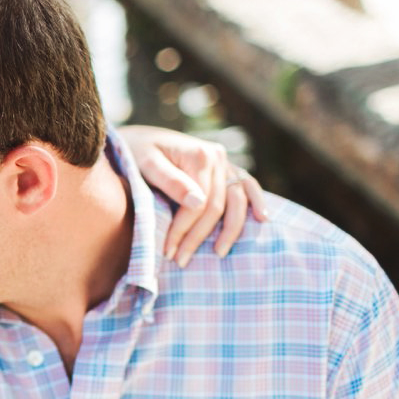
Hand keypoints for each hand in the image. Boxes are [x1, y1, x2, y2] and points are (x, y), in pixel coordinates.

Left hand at [119, 126, 268, 266]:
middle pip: (216, 206)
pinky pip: (247, 184)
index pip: (198, 203)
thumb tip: (198, 204)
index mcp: (198, 154)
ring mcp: (224, 161)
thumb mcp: (146, 163)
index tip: (169, 252)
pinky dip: (257, 201)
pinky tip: (262, 219)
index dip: (184, 230)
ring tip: (218, 253)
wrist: (137, 137)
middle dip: (199, 236)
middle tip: (182, 260)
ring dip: (230, 229)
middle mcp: (217, 156)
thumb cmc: (136, 151)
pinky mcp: (226, 167)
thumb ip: (171, 181)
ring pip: (237, 200)